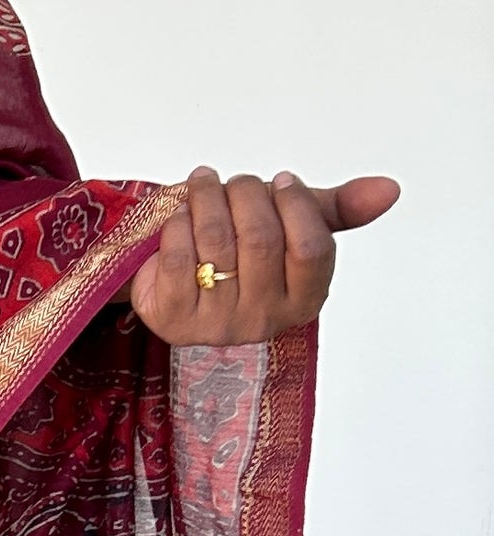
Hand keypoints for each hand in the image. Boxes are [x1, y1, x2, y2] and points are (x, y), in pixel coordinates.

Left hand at [130, 168, 399, 346]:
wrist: (180, 281)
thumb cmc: (241, 252)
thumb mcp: (292, 227)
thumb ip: (337, 210)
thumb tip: (389, 189)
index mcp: (302, 299)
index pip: (312, 246)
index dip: (295, 202)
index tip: (280, 182)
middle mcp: (263, 320)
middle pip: (261, 238)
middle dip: (246, 193)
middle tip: (235, 184)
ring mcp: (217, 325)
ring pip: (217, 241)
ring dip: (208, 198)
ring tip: (204, 186)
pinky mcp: (173, 320)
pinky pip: (177, 257)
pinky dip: (178, 224)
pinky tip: (181, 219)